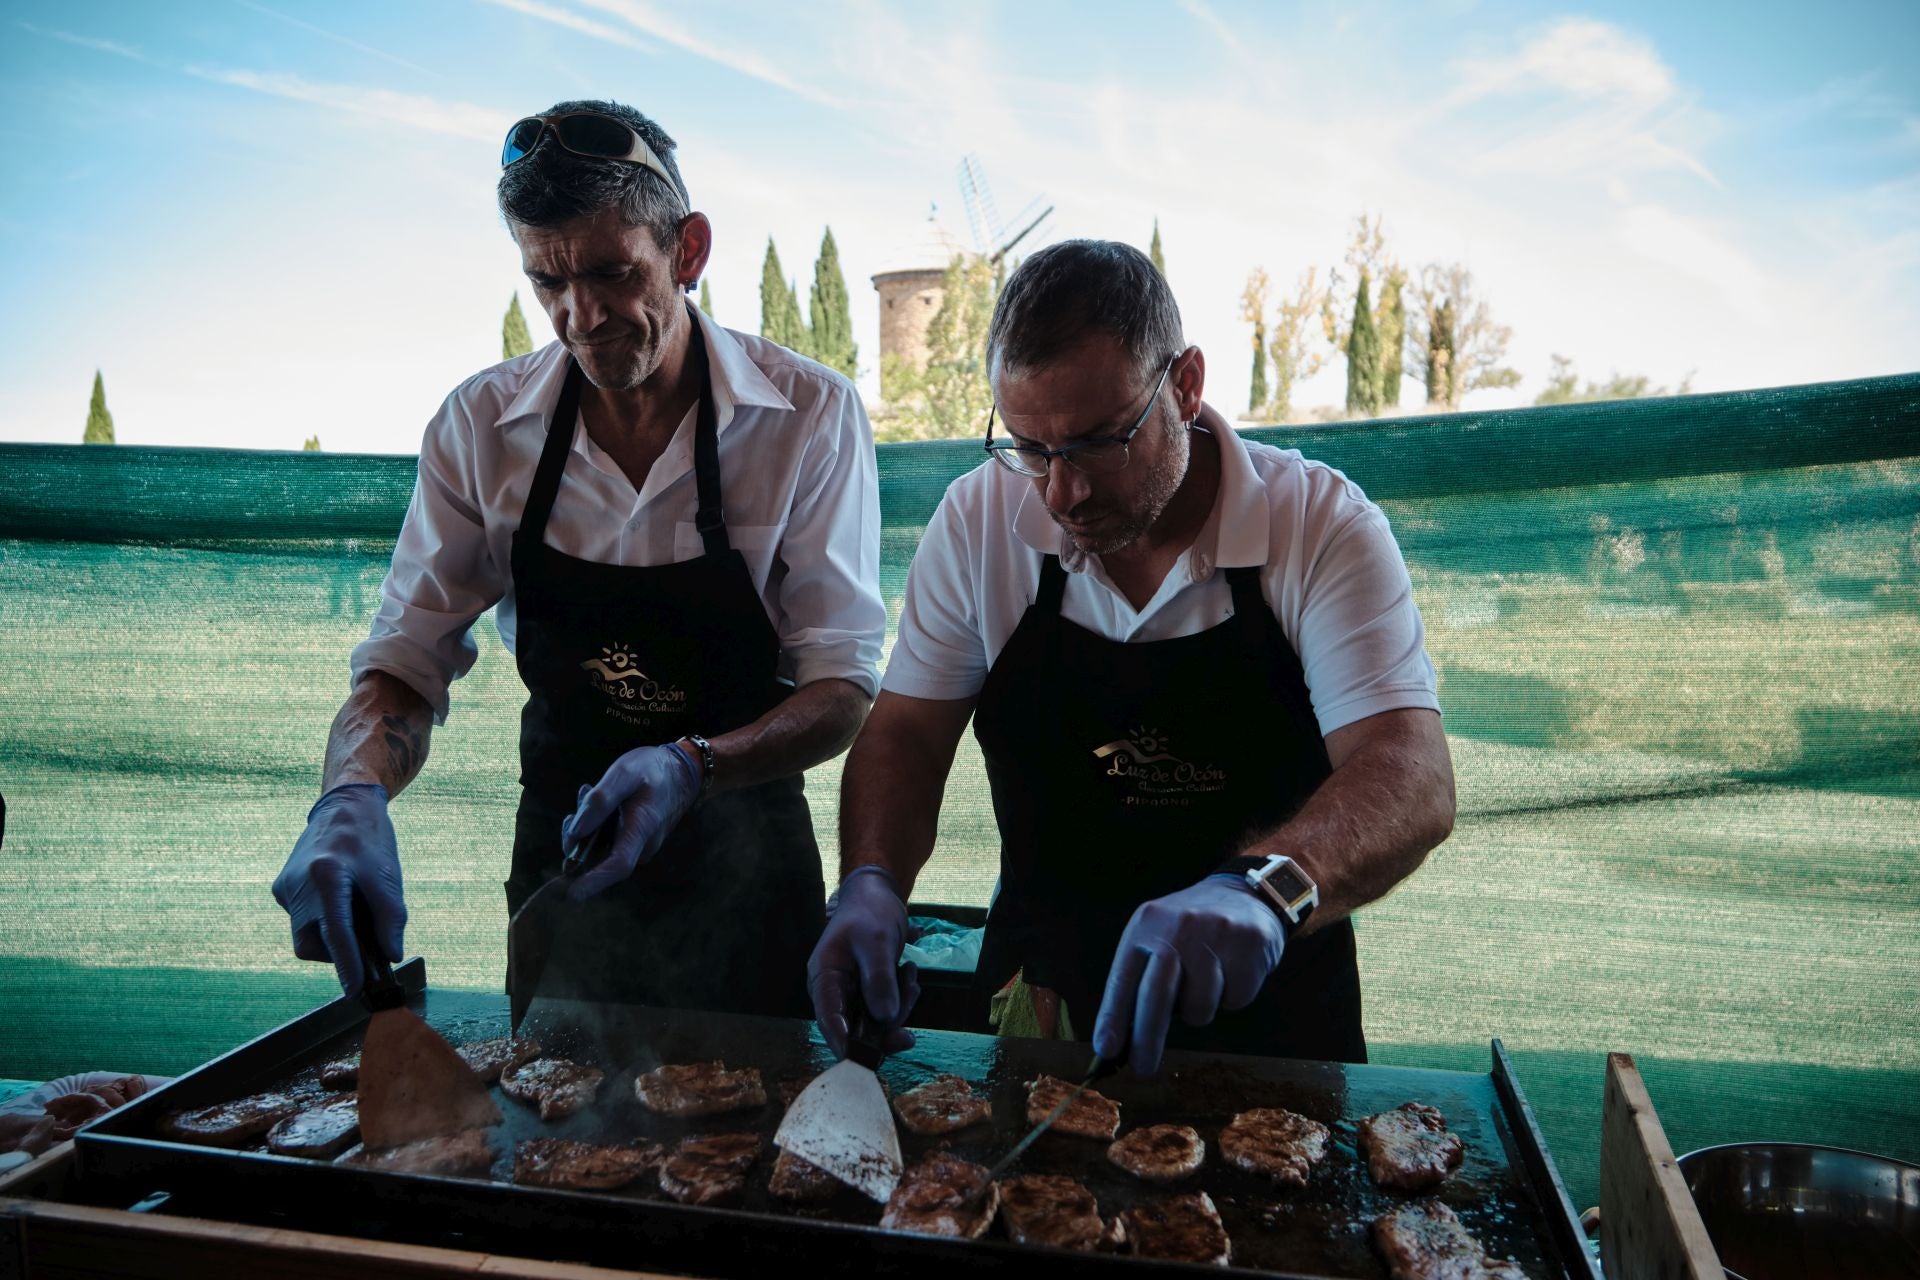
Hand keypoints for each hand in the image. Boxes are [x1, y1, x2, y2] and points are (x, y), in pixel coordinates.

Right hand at [272, 783, 405, 994]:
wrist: (345, 805)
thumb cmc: (370, 839)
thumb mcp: (388, 877)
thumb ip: (391, 919)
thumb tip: (390, 955)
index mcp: (326, 876)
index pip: (336, 934)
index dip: (347, 966)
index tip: (355, 991)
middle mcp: (297, 884)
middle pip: (311, 944)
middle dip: (337, 953)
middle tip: (365, 943)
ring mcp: (284, 887)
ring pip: (306, 934)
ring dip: (331, 934)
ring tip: (354, 908)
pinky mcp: (281, 888)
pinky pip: (302, 918)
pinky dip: (322, 919)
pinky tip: (339, 896)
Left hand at [560, 741, 701, 901]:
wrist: (683, 771)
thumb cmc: (653, 769)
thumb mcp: (624, 772)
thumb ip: (600, 801)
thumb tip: (576, 831)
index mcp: (641, 828)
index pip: (618, 865)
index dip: (594, 882)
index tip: (572, 894)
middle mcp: (643, 845)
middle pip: (602, 860)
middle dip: (577, 844)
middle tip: (572, 813)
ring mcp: (641, 846)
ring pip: (603, 851)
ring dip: (585, 831)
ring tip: (586, 796)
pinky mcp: (637, 842)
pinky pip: (609, 843)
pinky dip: (595, 828)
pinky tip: (596, 804)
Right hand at [806, 866, 921, 1058]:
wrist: (878, 896)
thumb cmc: (870, 912)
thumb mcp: (876, 941)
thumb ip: (879, 978)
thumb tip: (884, 1018)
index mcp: (824, 978)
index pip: (828, 1018)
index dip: (844, 1042)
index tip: (862, 1059)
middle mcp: (834, 993)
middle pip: (856, 1030)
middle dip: (887, 1024)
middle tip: (910, 1004)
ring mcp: (852, 996)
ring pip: (876, 1024)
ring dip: (900, 1007)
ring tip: (909, 973)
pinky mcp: (869, 996)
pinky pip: (888, 1013)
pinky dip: (903, 999)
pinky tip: (909, 974)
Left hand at [1092, 874, 1287, 1076]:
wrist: (1244, 895)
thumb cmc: (1192, 931)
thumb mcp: (1158, 938)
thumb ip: (1141, 981)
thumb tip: (1120, 1042)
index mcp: (1147, 925)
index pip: (1124, 978)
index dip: (1113, 1018)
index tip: (1106, 1050)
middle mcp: (1178, 926)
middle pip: (1156, 995)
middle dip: (1147, 1039)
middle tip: (1142, 1069)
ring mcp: (1215, 935)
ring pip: (1199, 1007)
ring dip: (1200, 1010)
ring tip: (1206, 982)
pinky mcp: (1249, 946)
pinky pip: (1234, 1000)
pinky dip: (1232, 997)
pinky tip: (1232, 971)